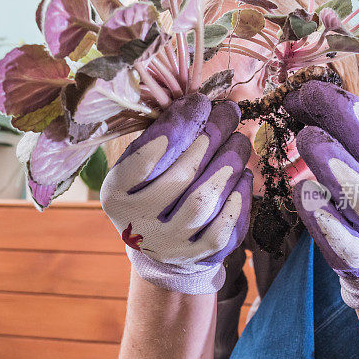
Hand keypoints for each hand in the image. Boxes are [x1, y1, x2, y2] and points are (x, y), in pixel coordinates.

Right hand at [100, 93, 253, 294]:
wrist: (162, 246)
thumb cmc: (152, 189)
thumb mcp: (141, 165)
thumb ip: (160, 137)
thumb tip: (196, 102)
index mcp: (115, 195)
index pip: (144, 159)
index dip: (177, 126)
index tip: (199, 102)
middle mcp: (137, 224)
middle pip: (180, 175)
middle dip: (211, 136)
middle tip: (229, 112)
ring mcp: (170, 244)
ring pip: (204, 200)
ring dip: (228, 163)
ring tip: (239, 140)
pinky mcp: (199, 257)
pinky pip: (224, 225)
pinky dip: (238, 196)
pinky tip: (242, 175)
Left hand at [285, 81, 358, 309]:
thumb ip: (347, 132)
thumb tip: (301, 95)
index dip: (347, 112)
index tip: (310, 91)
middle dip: (346, 133)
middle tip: (308, 115)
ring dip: (336, 171)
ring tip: (306, 142)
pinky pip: (344, 243)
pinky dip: (323, 219)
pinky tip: (303, 193)